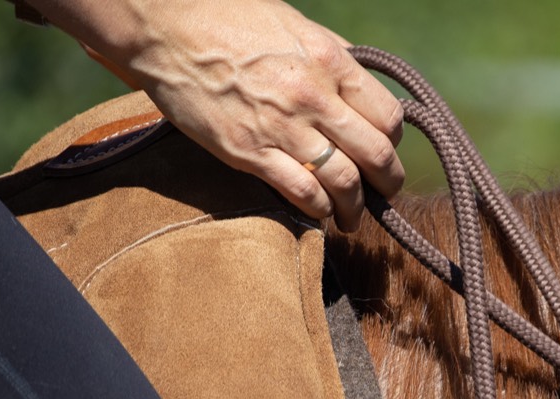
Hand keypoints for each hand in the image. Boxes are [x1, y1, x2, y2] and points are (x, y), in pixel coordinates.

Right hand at [28, 0, 403, 230]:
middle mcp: (314, 97)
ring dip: (355, 208)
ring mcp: (283, 128)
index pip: (388, 116)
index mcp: (330, 62)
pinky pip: (302, 193)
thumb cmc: (228, 18)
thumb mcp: (294, 25)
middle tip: (385, 194)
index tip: (386, 150)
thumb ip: (331, 54)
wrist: (166, 31)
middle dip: (387, 183)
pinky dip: (318, 210)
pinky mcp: (249, 153)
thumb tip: (359, 76)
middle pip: (376, 154)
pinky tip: (319, 214)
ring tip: (353, 218)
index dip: (393, 140)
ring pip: (344, 182)